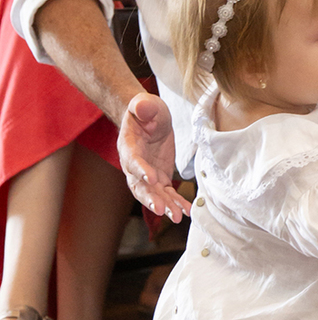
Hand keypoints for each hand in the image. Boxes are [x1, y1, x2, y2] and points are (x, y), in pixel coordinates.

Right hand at [119, 91, 191, 220]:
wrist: (149, 119)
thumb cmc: (145, 110)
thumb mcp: (146, 103)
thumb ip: (143, 106)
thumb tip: (141, 106)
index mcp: (128, 146)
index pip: (132, 160)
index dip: (140, 170)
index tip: (151, 178)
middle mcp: (134, 165)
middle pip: (139, 185)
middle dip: (149, 198)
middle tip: (161, 209)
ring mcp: (147, 174)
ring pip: (152, 194)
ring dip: (164, 206)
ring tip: (177, 216)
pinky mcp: (159, 178)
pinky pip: (166, 194)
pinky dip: (175, 203)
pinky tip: (186, 211)